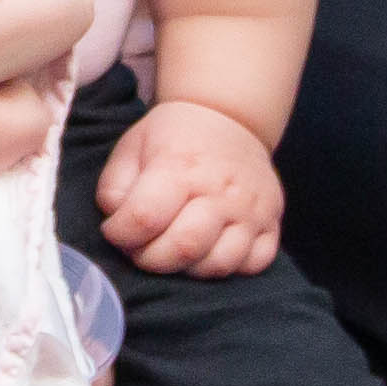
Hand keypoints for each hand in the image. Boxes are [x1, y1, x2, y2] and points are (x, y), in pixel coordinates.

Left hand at [98, 97, 282, 275]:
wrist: (229, 117)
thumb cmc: (174, 137)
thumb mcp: (132, 147)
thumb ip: (114, 188)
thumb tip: (116, 222)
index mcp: (180, 166)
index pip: (144, 218)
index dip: (120, 235)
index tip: (116, 230)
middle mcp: (221, 190)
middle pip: (183, 247)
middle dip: (150, 260)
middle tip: (141, 248)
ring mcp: (251, 209)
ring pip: (219, 263)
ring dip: (188, 268)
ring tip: (174, 250)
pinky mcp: (272, 222)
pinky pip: (254, 264)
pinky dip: (229, 267)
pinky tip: (210, 250)